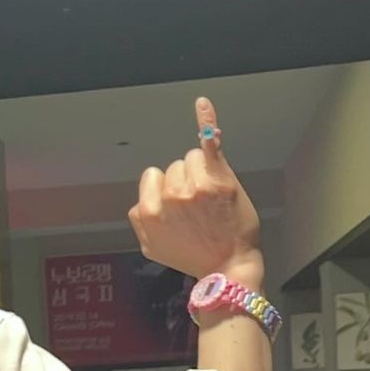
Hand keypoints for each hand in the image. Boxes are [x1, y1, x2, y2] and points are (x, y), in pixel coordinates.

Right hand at [129, 98, 261, 284]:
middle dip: (186, 181)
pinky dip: (205, 121)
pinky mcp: (220, 179)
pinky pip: (207, 142)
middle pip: (175, 166)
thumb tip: (141, 203)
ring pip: (192, 158)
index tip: (181, 207)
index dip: (167, 189)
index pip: (154, 176)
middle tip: (201, 208)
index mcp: (148, 211)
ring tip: (214, 200)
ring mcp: (196, 186)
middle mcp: (170, 196)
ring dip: (202, 172)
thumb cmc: (194, 257)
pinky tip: (202, 104)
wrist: (229, 265)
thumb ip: (140, 222)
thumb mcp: (153, 248)